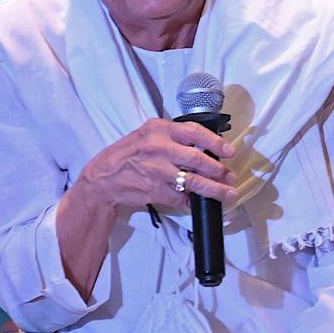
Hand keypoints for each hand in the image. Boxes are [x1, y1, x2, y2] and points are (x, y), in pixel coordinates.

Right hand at [78, 118, 238, 213]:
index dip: (215, 142)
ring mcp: (157, 171)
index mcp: (159, 129)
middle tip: (230, 176)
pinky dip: (192, 202)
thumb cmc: (130, 153)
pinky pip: (181, 198)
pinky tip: (199, 203)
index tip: (229, 151)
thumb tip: (206, 147)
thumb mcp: (148, 135)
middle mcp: (159, 148)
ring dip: (215, 190)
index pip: (194, 132)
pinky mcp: (155, 190)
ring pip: (194, 182)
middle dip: (219, 170)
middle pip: (198, 159)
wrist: (103, 177)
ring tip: (228, 194)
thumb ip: (174, 137)